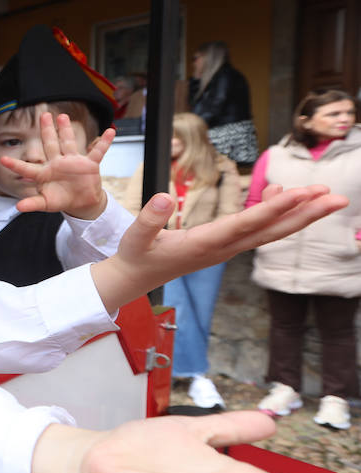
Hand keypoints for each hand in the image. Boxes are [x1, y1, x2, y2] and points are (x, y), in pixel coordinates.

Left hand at [2, 112, 114, 219]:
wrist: (81, 202)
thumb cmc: (61, 200)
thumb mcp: (46, 204)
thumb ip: (33, 204)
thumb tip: (18, 207)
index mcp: (44, 173)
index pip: (27, 168)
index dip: (15, 165)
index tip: (2, 160)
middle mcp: (57, 163)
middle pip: (50, 144)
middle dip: (46, 130)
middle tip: (43, 115)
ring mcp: (73, 162)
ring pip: (69, 143)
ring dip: (66, 130)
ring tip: (63, 116)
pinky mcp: (89, 164)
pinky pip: (98, 151)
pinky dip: (104, 142)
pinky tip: (110, 131)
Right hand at [89, 183, 346, 312]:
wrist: (134, 279)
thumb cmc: (135, 256)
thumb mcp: (135, 237)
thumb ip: (150, 219)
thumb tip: (165, 197)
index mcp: (205, 244)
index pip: (247, 224)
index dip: (276, 208)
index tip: (303, 193)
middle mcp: (223, 249)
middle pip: (273, 231)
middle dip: (306, 214)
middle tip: (337, 198)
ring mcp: (226, 249)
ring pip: (270, 231)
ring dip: (299, 214)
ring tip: (323, 194)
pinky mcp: (224, 246)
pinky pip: (257, 229)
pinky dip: (274, 211)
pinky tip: (281, 193)